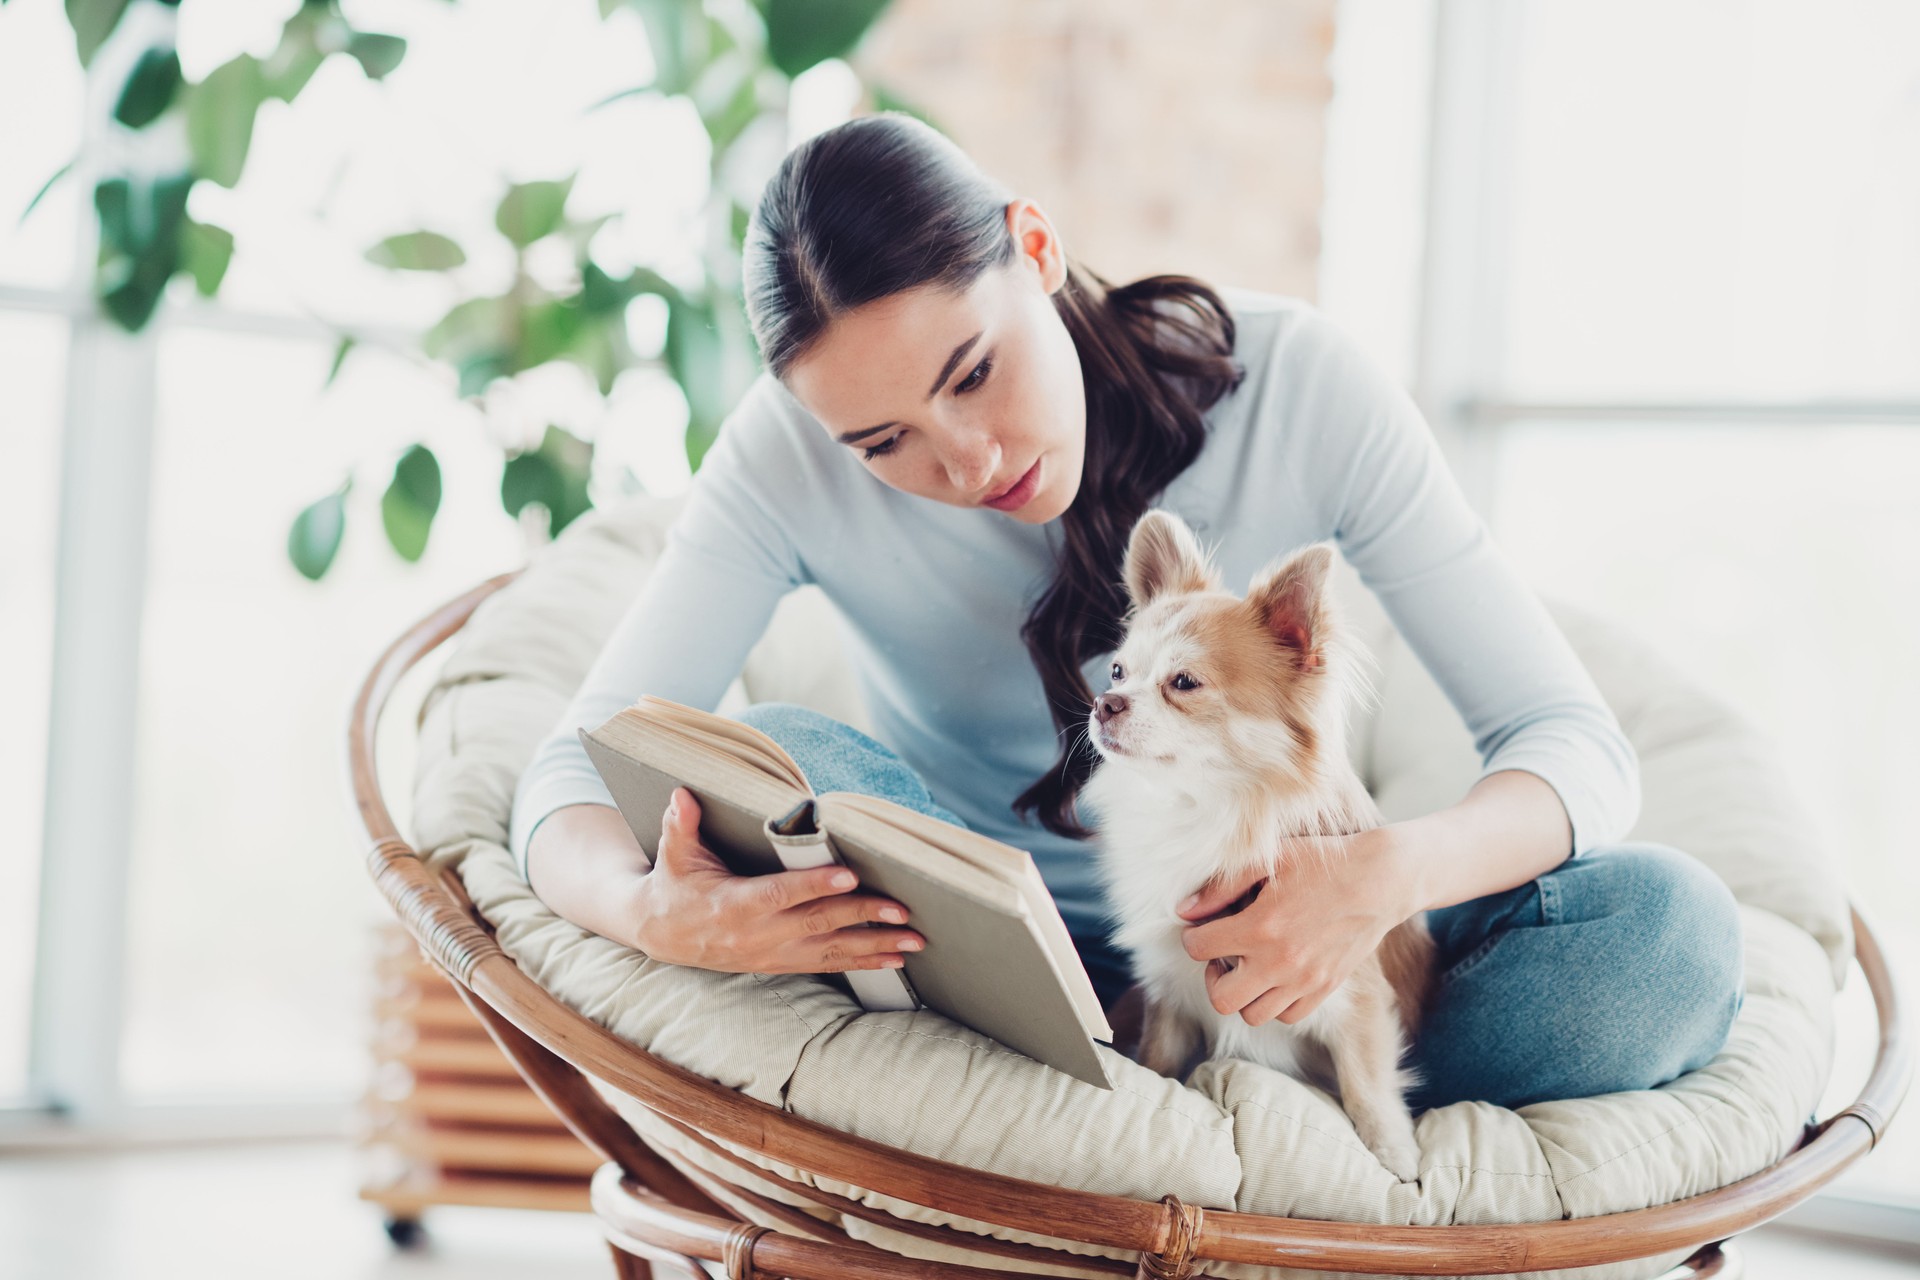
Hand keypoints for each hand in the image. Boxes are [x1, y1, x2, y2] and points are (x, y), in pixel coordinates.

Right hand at [630, 787, 926, 973]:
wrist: (661, 935)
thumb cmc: (674, 886)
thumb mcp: (673, 855)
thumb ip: (682, 825)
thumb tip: (683, 795)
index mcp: (733, 905)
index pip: (780, 894)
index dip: (814, 887)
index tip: (849, 877)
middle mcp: (757, 935)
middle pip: (817, 923)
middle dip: (863, 916)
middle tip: (902, 908)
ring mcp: (772, 954)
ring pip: (830, 951)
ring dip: (874, 946)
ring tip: (912, 941)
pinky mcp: (780, 963)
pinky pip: (827, 966)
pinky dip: (862, 963)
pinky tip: (894, 959)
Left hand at [1177, 826, 1412, 1025]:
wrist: (1381, 879)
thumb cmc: (1323, 862)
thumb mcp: (1268, 860)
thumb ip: (1221, 887)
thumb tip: (1184, 910)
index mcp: (1260, 927)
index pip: (1199, 949)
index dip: (1193, 937)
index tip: (1202, 928)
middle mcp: (1280, 962)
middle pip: (1222, 999)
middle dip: (1212, 977)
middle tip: (1222, 956)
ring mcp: (1305, 981)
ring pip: (1253, 1015)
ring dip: (1243, 993)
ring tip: (1249, 966)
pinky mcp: (1325, 989)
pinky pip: (1287, 1015)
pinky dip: (1274, 1002)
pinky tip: (1275, 975)